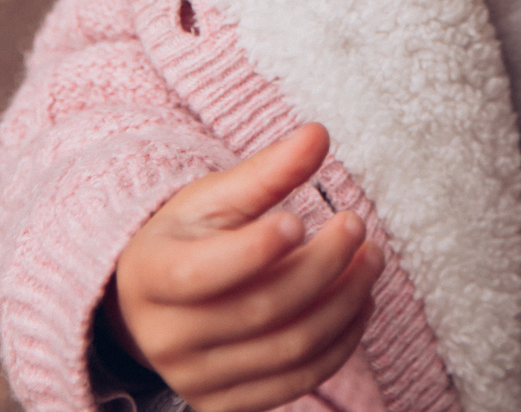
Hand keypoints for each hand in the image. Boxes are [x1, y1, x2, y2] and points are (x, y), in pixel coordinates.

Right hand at [109, 122, 384, 411]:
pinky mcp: (225, 404)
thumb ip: (266, 171)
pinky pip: (297, 382)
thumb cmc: (188, 237)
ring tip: (370, 260)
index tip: (299, 220)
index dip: (254, 250)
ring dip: (345, 303)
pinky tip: (358, 303)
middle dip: (323, 265)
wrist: (152, 302)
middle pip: (262, 309)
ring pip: (289, 349)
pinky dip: (340, 343)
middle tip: (356, 225)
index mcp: (151, 277)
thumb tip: (318, 135)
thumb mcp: (214, 197)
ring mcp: (195, 378)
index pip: (202, 274)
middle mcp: (166, 338)